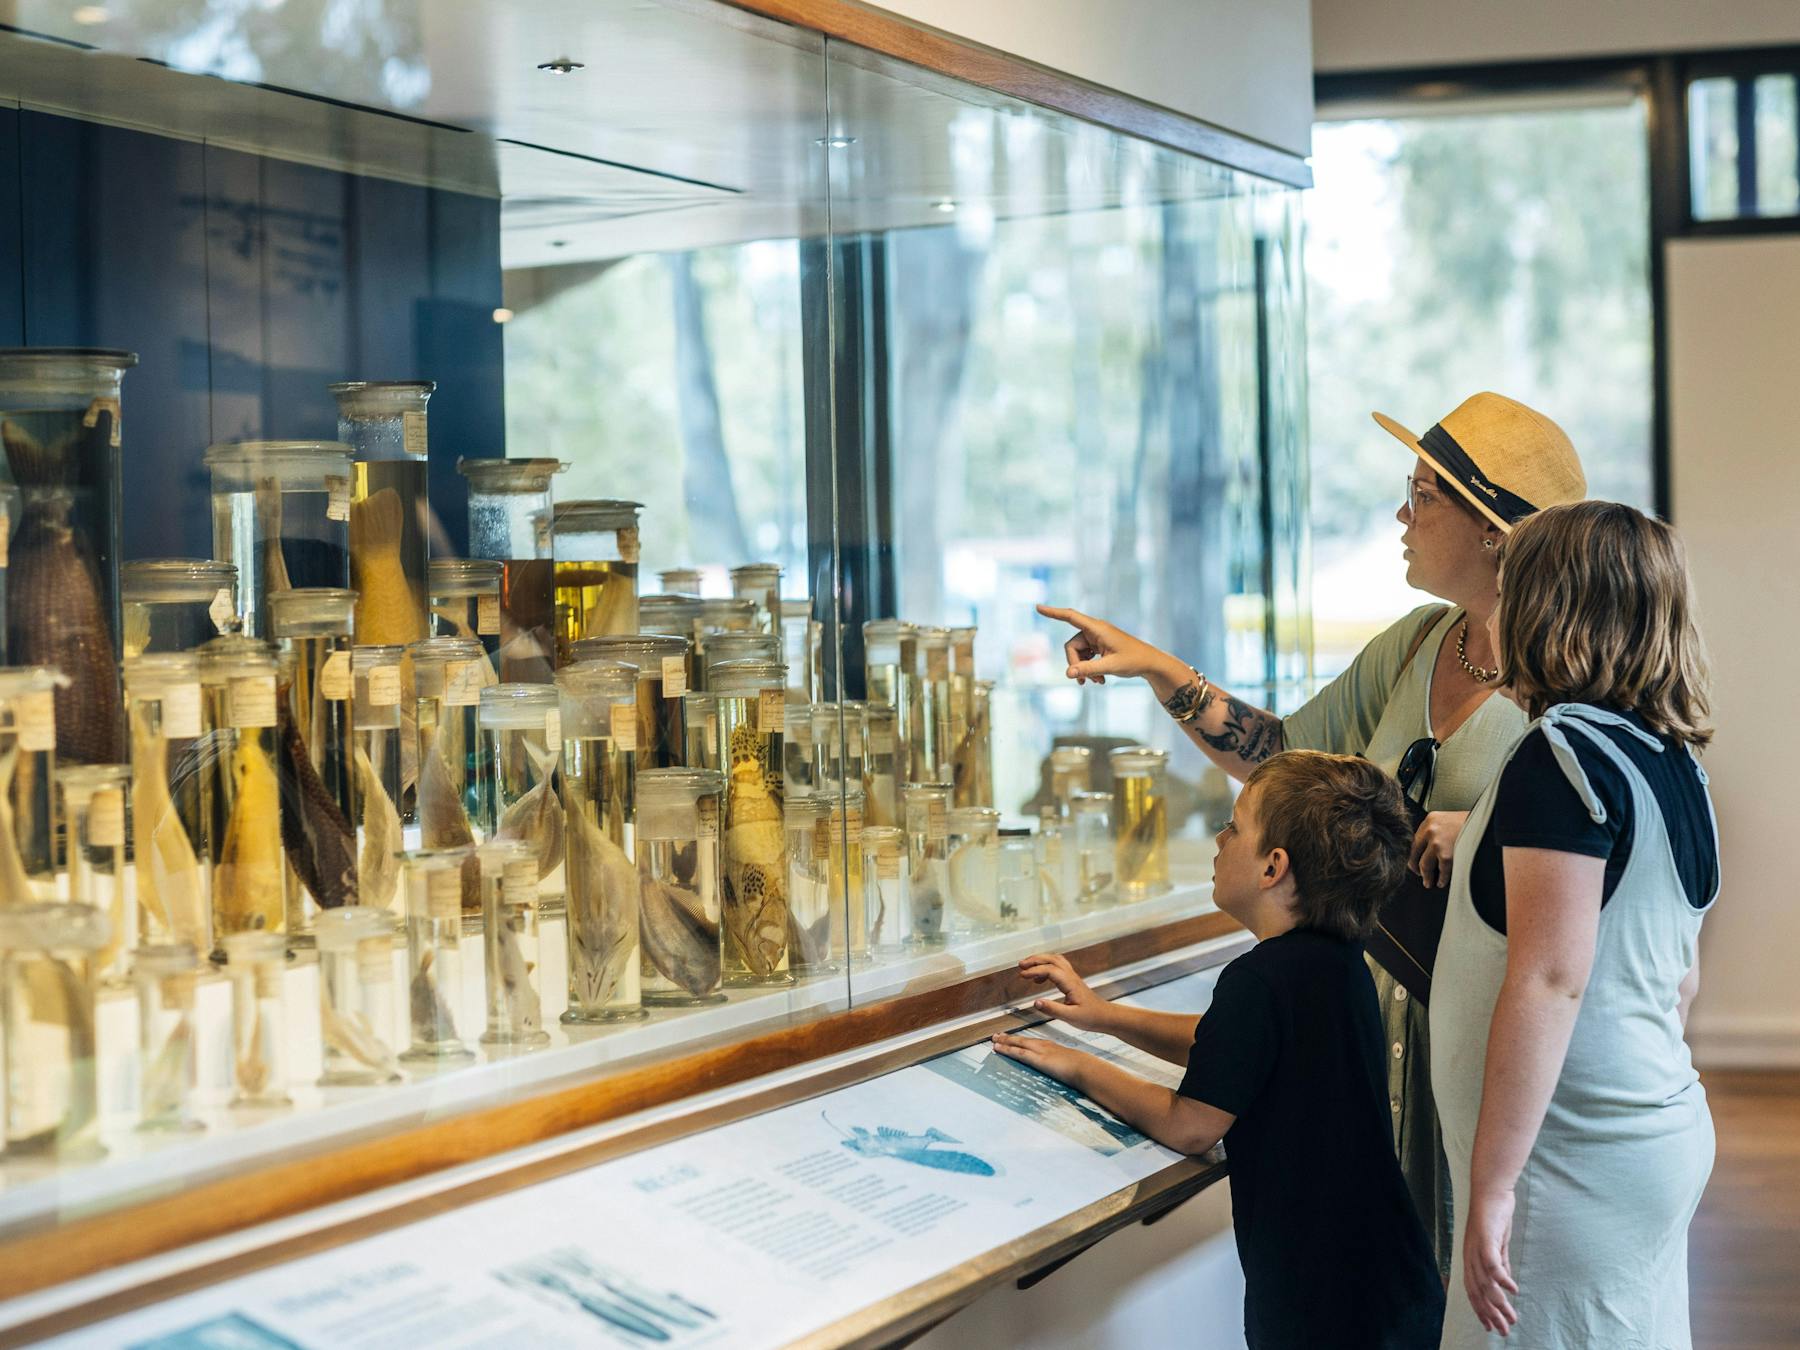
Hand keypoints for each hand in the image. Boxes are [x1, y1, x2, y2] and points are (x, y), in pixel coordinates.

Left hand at [991, 1032, 1090, 1087]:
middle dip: (1009, 1038)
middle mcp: (1043, 1045)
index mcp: (1051, 1046)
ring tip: (994, 1041)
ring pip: (1018, 1044)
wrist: (1084, 1067)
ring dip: (1005, 1042)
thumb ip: (1061, 1065)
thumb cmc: (1080, 1067)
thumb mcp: (1068, 1064)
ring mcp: (1039, 1051)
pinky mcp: (1037, 1059)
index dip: (1020, 1039)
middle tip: (997, 1036)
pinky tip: (998, 1049)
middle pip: (1022, 1040)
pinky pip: (1018, 1053)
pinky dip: (1007, 1050)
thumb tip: (1059, 1069)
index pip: (1032, 1042)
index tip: (1012, 1038)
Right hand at [1018, 953, 1112, 1032]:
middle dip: (1035, 959)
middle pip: (1052, 959)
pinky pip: (1058, 967)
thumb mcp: (1070, 1017)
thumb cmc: (1092, 1017)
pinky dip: (1046, 968)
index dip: (1035, 971)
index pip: (1050, 970)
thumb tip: (1036, 1002)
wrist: (1105, 1016)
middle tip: (1021, 965)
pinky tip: (1039, 980)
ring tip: (1027, 968)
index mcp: (1070, 984)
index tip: (1022, 975)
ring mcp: (1072, 978)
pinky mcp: (1072, 981)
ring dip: (1040, 961)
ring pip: (1055, 960)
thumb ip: (1053, 1009)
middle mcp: (1071, 977)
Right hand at [1035, 604, 1182, 692]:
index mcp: (1097, 628)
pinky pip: (1085, 658)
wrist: (1150, 663)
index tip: (1038, 607)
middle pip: (1071, 646)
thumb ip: (1088, 669)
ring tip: (1095, 683)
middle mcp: (1095, 631)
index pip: (1070, 617)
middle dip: (1075, 664)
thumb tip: (1067, 674)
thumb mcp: (1110, 666)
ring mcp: (1097, 639)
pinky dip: (1089, 669)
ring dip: (1083, 669)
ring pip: (1077, 654)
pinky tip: (1099, 680)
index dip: (1053, 613)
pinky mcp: (1099, 647)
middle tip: (1083, 681)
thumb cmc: (1134, 660)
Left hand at [1408, 811, 1468, 888]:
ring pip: (1425, 865)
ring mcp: (1437, 843)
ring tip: (1429, 882)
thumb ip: (1435, 831)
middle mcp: (1430, 830)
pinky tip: (1442, 882)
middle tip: (1419, 874)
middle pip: (1415, 853)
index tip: (1415, 862)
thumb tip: (1426, 850)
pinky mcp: (1446, 855)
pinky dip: (1441, 879)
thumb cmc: (1470, 822)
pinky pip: (1441, 871)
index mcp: (1430, 820)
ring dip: (1427, 877)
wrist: (1487, 823)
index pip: (1415, 841)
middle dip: (1416, 867)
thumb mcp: (1448, 820)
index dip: (1414, 854)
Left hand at [1462, 1186, 1519, 1335]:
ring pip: (1486, 1283)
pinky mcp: (1485, 1238)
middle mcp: (1469, 1256)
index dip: (1481, 1311)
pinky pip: (1493, 1264)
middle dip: (1491, 1314)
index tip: (1491, 1327)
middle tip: (1504, 1331)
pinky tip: (1513, 1290)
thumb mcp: (1498, 1245)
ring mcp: (1476, 1248)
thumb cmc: (1494, 1217)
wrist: (1491, 1191)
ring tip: (1512, 1317)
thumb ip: (1501, 1263)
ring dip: (1499, 1303)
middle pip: (1478, 1292)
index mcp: (1470, 1259)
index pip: (1473, 1291)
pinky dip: (1502, 1279)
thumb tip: (1506, 1285)